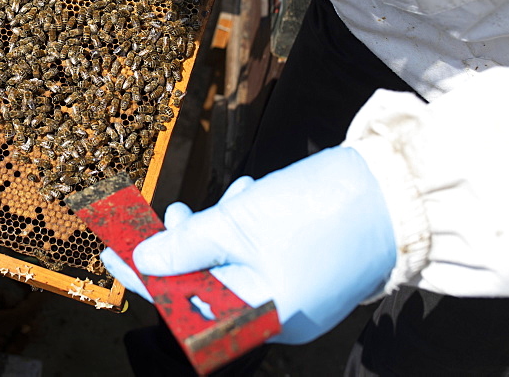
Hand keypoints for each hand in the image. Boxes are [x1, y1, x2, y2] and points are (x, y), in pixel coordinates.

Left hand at [101, 147, 396, 343]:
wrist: (398, 190)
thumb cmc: (319, 209)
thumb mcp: (239, 223)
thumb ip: (189, 246)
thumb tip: (145, 263)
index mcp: (259, 317)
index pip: (182, 305)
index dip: (143, 278)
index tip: (111, 254)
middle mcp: (278, 315)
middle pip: (209, 285)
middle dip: (186, 245)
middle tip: (172, 212)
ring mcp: (297, 295)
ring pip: (237, 265)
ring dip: (219, 229)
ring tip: (228, 197)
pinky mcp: (311, 271)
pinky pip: (264, 256)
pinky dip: (250, 227)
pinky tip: (252, 196)